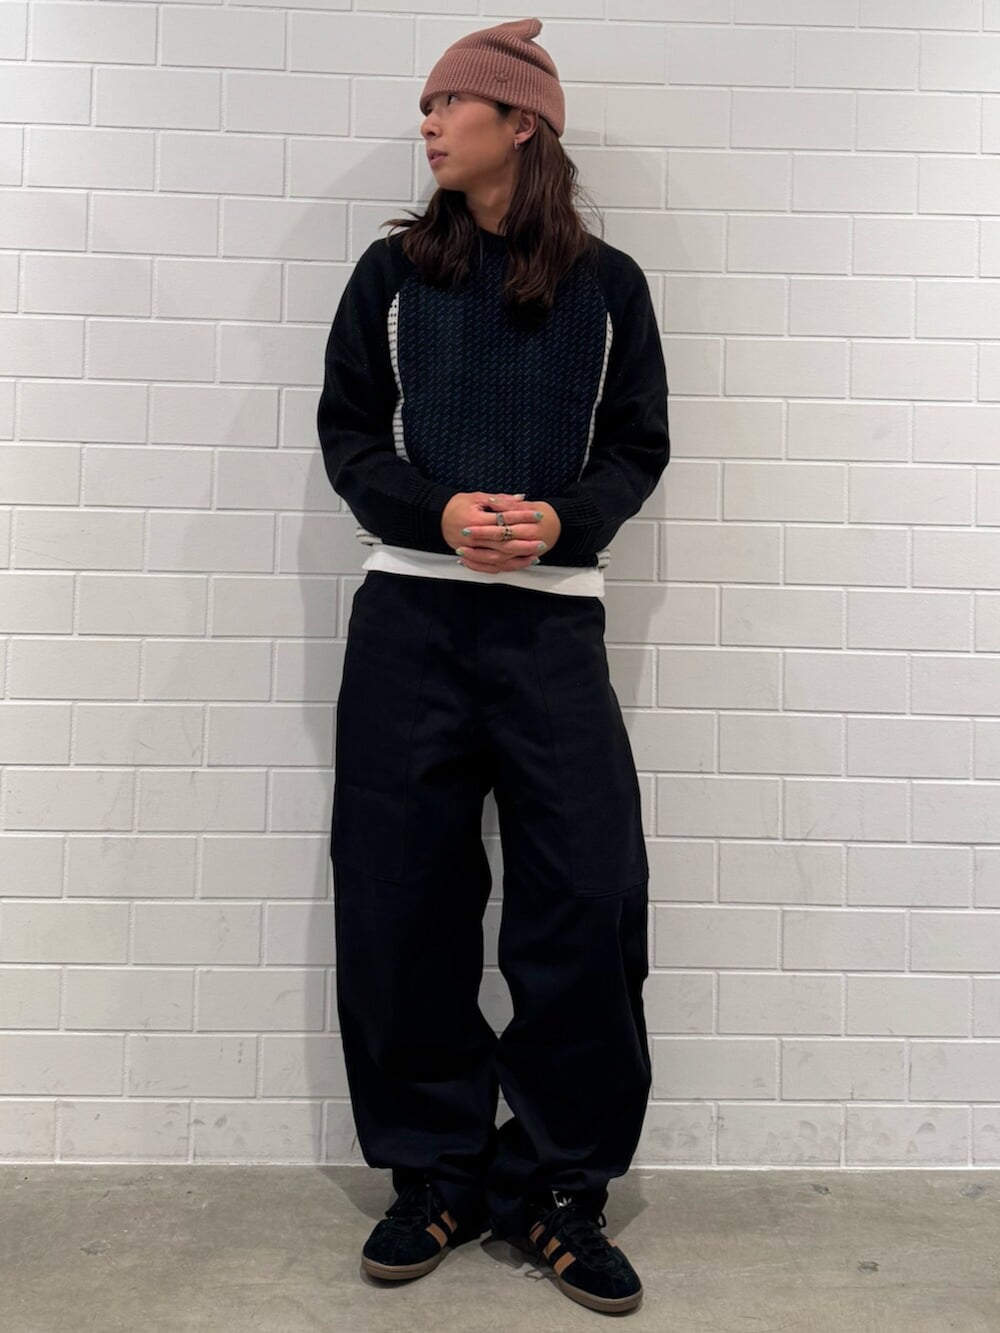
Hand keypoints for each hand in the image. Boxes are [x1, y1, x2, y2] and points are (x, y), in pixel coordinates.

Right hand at [442, 492, 560, 574]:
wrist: (435, 517)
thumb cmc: (457, 505)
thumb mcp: (477, 497)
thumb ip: (500, 499)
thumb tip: (521, 499)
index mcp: (476, 519)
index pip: (505, 519)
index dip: (523, 517)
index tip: (539, 516)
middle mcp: (474, 537)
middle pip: (504, 543)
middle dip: (525, 543)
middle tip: (543, 542)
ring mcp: (472, 549)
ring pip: (499, 558)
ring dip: (518, 558)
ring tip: (535, 556)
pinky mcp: (471, 556)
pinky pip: (490, 566)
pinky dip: (505, 566)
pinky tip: (519, 564)